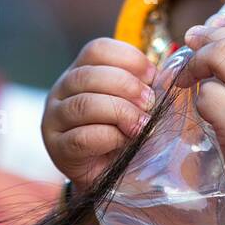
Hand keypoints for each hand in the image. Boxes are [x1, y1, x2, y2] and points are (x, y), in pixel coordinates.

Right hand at [42, 38, 158, 188]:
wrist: (114, 175)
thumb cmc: (129, 132)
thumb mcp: (139, 103)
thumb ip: (149, 85)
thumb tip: (171, 71)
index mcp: (81, 71)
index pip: (97, 49)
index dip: (128, 58)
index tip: (153, 76)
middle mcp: (61, 90)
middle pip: (88, 75)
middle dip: (126, 86)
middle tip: (149, 103)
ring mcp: (54, 119)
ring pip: (84, 104)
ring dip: (120, 113)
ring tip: (142, 125)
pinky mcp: (57, 148)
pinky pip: (81, 137)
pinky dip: (110, 137)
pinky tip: (125, 141)